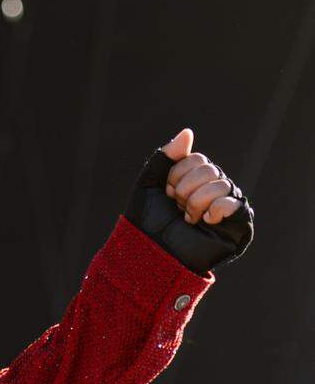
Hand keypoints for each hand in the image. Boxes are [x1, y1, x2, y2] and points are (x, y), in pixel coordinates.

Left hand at [123, 128, 253, 274]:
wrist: (149, 251)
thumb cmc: (146, 221)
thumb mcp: (148, 183)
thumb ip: (165, 157)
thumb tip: (188, 132)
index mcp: (194, 179)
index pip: (196, 159)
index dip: (176, 175)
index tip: (165, 194)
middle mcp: (213, 190)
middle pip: (210, 169)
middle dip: (185, 189)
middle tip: (177, 208)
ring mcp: (226, 207)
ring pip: (221, 184)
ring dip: (196, 202)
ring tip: (188, 218)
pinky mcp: (237, 225)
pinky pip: (234, 203)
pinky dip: (214, 210)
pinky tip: (204, 221)